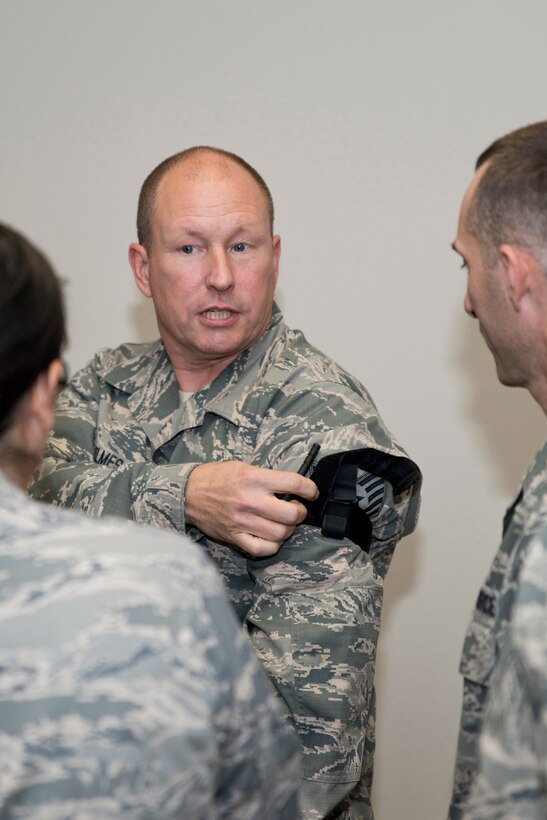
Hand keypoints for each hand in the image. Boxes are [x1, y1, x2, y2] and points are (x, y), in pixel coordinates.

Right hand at [185, 461, 318, 557]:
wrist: (187, 493)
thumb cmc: (216, 477)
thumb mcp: (243, 467)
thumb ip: (267, 478)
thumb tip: (293, 488)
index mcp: (253, 478)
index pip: (293, 483)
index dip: (310, 489)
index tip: (311, 492)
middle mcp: (249, 500)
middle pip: (292, 514)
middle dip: (300, 512)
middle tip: (296, 508)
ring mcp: (242, 521)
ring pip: (280, 533)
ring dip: (288, 529)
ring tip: (283, 522)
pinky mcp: (234, 537)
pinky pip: (263, 549)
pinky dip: (273, 545)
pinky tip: (272, 536)